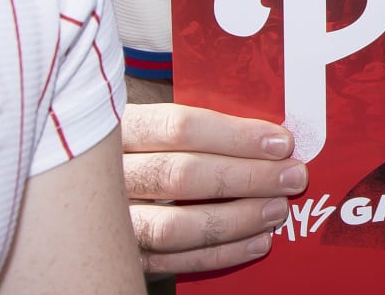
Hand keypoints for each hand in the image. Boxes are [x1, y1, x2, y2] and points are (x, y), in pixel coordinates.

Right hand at [120, 102, 304, 274]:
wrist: (92, 188)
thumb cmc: (146, 146)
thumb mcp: (159, 123)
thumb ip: (201, 125)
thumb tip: (270, 136)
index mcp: (120, 126)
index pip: (179, 127)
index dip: (235, 136)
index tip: (281, 142)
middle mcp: (106, 174)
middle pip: (181, 175)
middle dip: (247, 176)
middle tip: (292, 176)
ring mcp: (110, 219)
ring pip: (175, 226)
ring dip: (237, 219)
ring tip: (277, 210)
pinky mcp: (123, 253)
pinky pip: (173, 261)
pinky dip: (221, 254)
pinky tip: (257, 242)